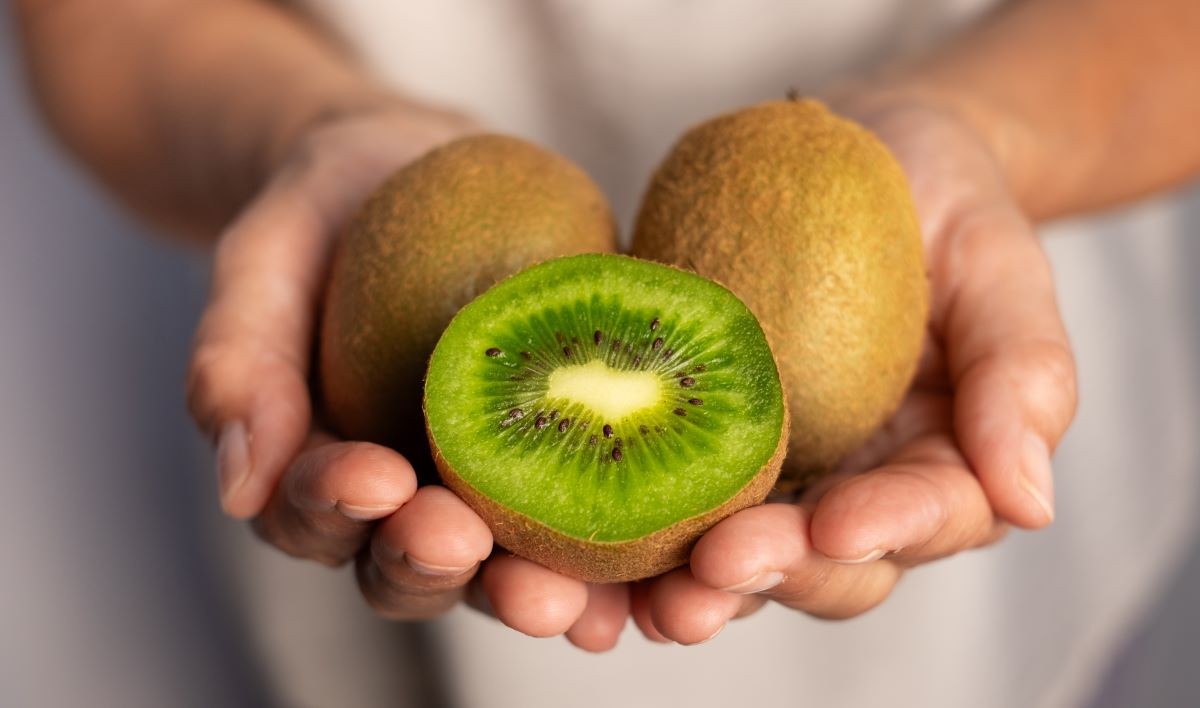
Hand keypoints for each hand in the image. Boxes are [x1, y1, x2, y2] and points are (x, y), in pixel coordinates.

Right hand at [185, 102, 577, 627]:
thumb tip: (237, 488)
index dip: (337, 505)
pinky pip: (587, 523)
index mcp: (315, 471)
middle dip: (434, 565)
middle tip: (464, 545)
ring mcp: (485, 493)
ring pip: (499, 572)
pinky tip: (657, 572)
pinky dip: (617, 562)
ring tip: (568, 602)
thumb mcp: (262, 259)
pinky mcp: (562, 463)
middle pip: (408, 567)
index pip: (314, 512)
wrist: (414, 170)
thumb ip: (237, 361)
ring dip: (530, 593)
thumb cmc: (326, 213)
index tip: (375, 479)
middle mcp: (401, 504)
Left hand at [625, 95, 1078, 643]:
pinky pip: (669, 494)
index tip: (837, 524)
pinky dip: (635, 530)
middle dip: (776, 572)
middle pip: (824, 563)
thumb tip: (1031, 505)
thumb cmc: (944, 198)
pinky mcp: (703, 439)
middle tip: (719, 567)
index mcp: (943, 462)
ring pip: (742, 556)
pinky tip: (587, 539)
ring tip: (653, 593)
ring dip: (697, 583)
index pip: (925, 519)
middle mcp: (856, 487)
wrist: (855, 153)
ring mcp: (776, 473)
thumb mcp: (1000, 262)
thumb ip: (1024, 373)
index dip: (885, 531)